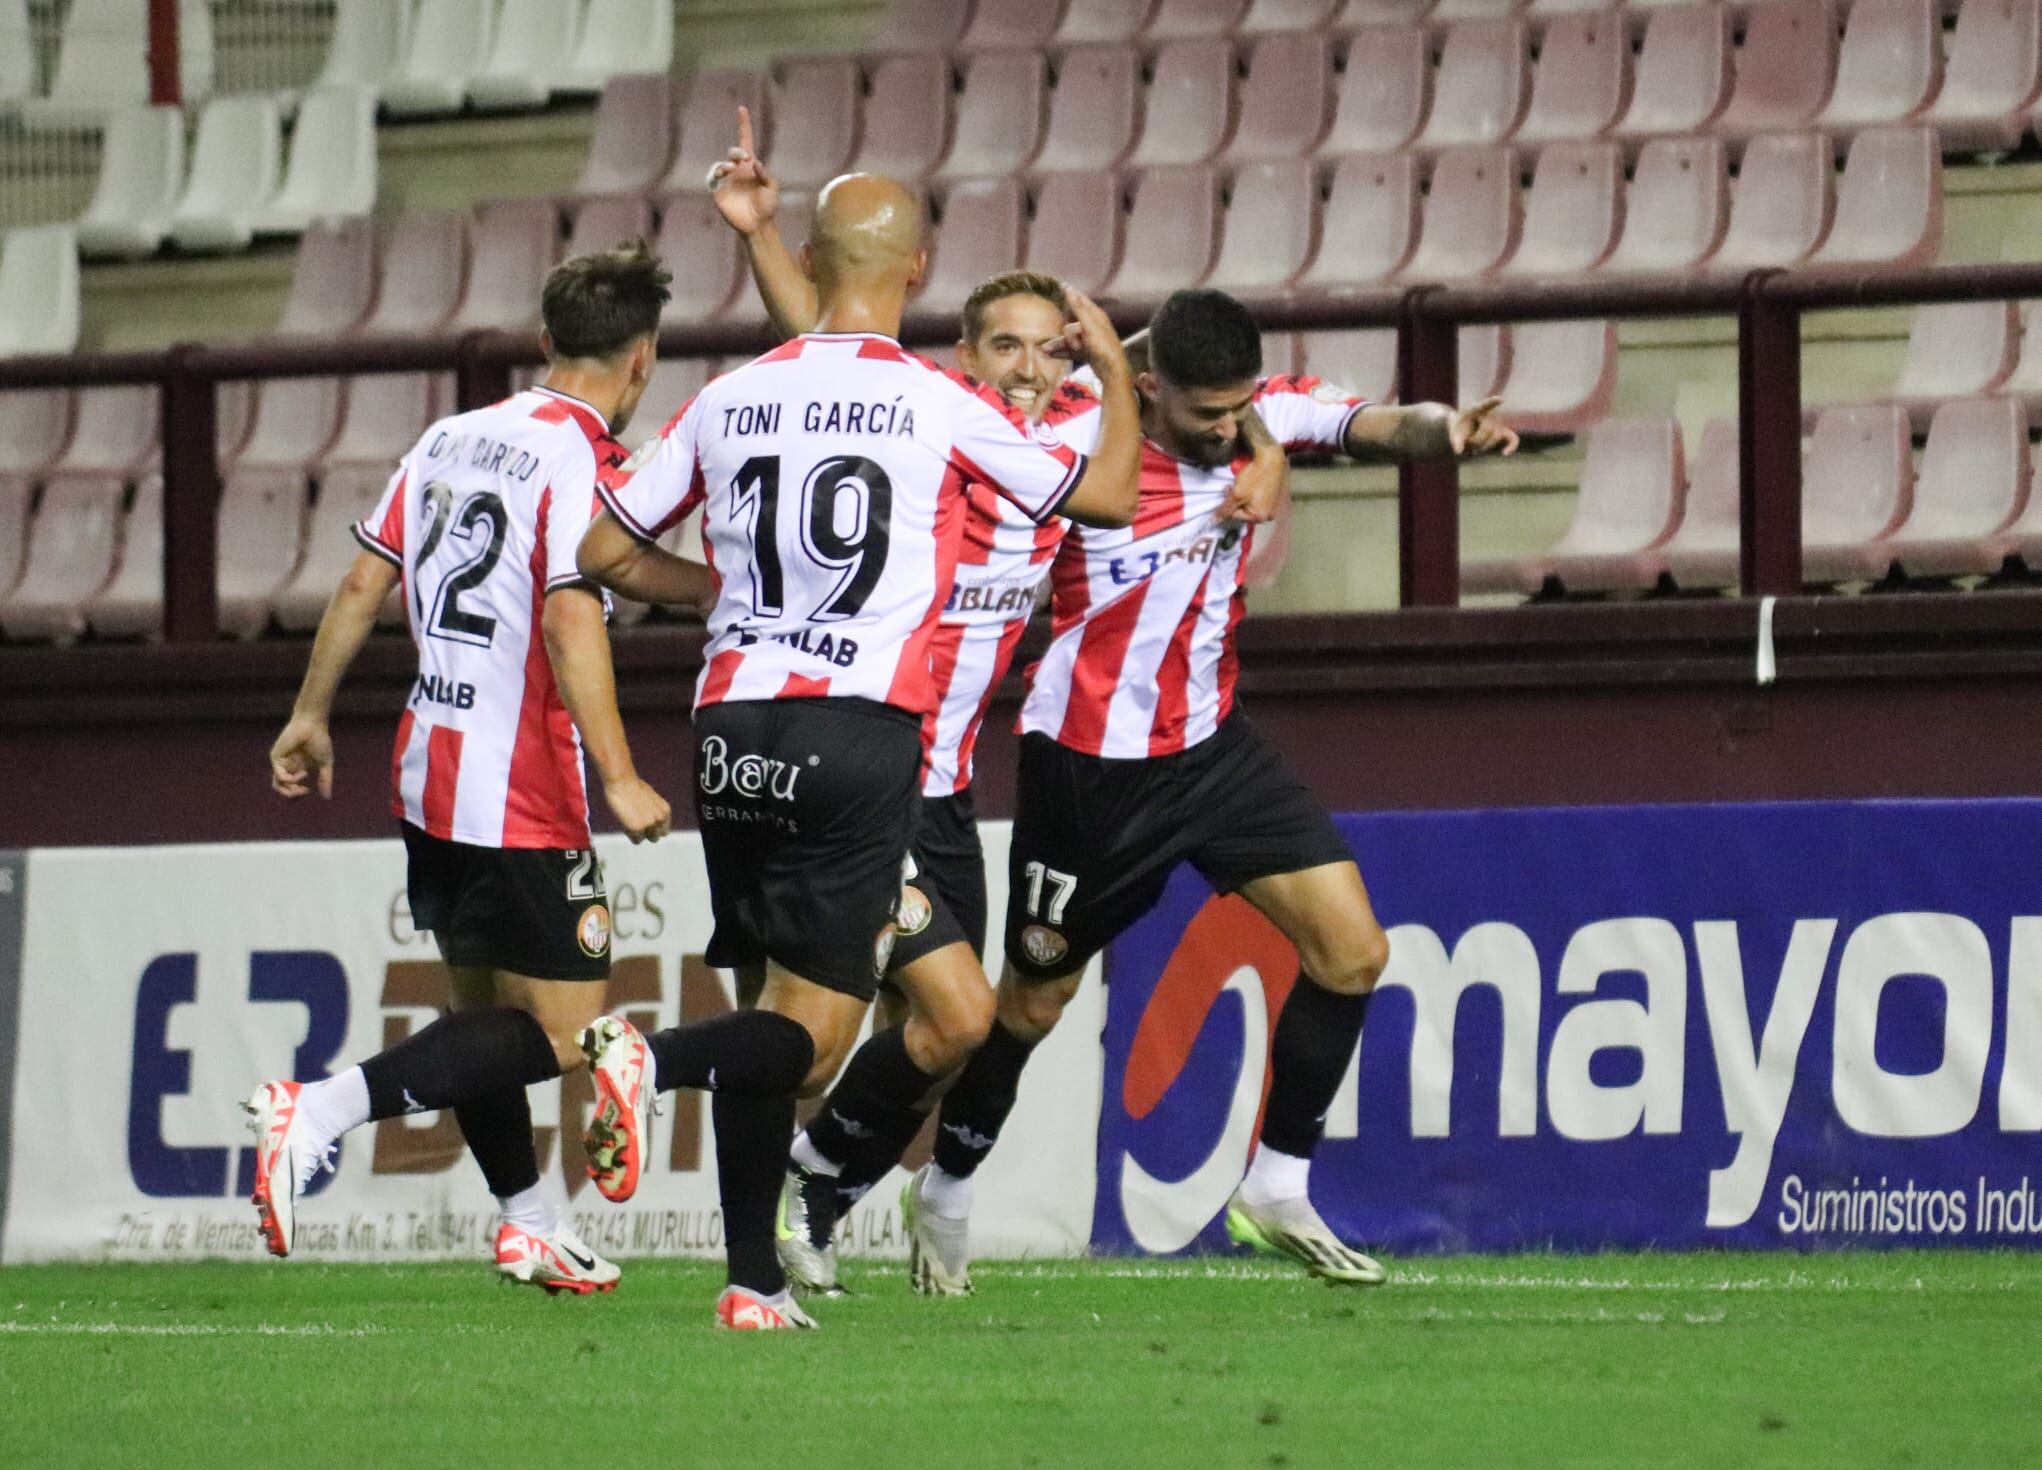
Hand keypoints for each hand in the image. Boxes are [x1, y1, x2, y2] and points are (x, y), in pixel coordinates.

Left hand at [270, 716, 333, 799]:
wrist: (312, 725)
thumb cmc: (320, 740)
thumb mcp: (325, 764)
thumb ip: (325, 780)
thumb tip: (327, 797)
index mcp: (297, 769)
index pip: (291, 788)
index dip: (298, 794)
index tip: (310, 791)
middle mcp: (287, 767)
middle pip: (282, 789)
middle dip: (293, 795)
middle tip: (305, 791)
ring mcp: (280, 762)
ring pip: (277, 785)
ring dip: (291, 791)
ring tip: (302, 788)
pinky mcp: (276, 757)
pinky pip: (280, 776)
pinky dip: (292, 779)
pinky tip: (303, 773)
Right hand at [603, 774, 671, 843]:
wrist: (622, 781)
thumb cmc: (633, 787)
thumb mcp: (651, 799)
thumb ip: (654, 812)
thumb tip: (651, 824)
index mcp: (665, 811)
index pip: (664, 831)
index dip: (653, 829)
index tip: (644, 826)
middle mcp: (660, 819)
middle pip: (655, 837)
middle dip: (645, 833)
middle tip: (634, 823)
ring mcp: (649, 825)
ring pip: (645, 839)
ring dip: (638, 834)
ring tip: (629, 822)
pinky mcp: (637, 828)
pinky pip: (636, 840)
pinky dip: (630, 834)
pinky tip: (624, 824)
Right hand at [708, 105, 778, 236]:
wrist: (758, 225)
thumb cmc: (768, 206)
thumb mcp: (772, 188)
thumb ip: (765, 174)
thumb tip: (754, 162)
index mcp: (750, 166)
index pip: (745, 141)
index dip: (743, 125)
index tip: (741, 108)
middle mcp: (737, 170)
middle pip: (732, 152)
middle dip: (736, 152)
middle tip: (744, 159)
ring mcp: (727, 181)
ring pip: (720, 165)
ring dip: (725, 164)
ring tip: (732, 169)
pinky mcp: (718, 191)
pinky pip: (712, 178)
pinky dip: (715, 174)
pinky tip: (723, 175)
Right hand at [1047, 288, 1129, 380]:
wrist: (1112, 371)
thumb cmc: (1103, 346)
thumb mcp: (1090, 325)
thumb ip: (1078, 308)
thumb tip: (1068, 288)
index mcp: (1095, 316)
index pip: (1080, 300)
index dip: (1070, 294)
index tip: (1059, 285)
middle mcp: (1091, 326)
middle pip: (1071, 323)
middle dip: (1065, 333)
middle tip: (1073, 343)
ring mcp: (1088, 340)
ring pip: (1068, 339)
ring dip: (1058, 344)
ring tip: (1045, 350)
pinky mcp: (1086, 352)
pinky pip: (1069, 350)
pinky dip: (1061, 352)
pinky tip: (1050, 356)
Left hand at [1222, 409, 1287, 524]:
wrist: (1273, 458)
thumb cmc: (1254, 477)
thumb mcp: (1236, 494)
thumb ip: (1225, 510)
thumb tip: (1213, 523)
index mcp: (1260, 517)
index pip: (1235, 515)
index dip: (1228, 502)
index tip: (1228, 488)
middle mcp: (1270, 516)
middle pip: (1246, 511)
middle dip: (1238, 500)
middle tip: (1236, 486)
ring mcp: (1276, 507)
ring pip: (1254, 505)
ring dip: (1247, 496)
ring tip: (1246, 483)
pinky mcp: (1280, 497)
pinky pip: (1264, 499)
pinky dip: (1257, 493)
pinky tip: (1256, 482)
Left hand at [1451, 396, 1518, 456]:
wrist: (1464, 429)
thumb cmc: (1458, 429)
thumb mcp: (1454, 433)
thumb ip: (1456, 441)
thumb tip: (1459, 451)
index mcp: (1476, 409)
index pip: (1485, 405)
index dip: (1493, 402)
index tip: (1500, 400)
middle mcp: (1489, 414)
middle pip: (1488, 428)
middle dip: (1477, 439)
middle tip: (1468, 442)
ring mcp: (1498, 423)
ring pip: (1495, 437)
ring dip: (1484, 445)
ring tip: (1474, 445)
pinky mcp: (1504, 433)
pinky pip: (1513, 439)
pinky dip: (1511, 446)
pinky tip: (1505, 453)